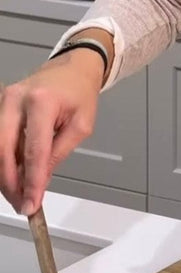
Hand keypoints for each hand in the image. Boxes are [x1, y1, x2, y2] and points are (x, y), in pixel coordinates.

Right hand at [0, 50, 103, 215]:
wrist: (72, 69)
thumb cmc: (79, 94)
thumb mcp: (81, 125)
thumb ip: (59, 153)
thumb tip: (39, 181)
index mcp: (41, 102)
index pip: (33, 150)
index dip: (31, 181)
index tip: (31, 203)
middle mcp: (15, 99)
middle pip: (4, 150)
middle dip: (11, 182)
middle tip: (21, 204)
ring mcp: (3, 101)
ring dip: (4, 174)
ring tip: (18, 193)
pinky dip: (4, 160)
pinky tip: (14, 174)